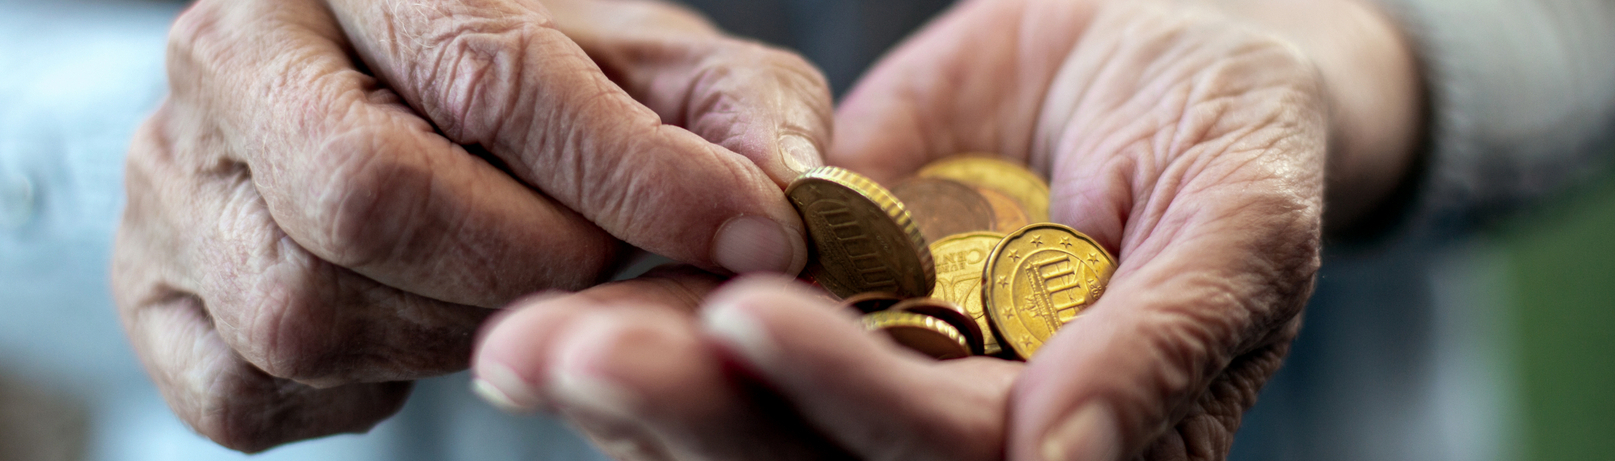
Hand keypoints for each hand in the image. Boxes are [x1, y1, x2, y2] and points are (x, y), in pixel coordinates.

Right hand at [113, 0, 830, 450]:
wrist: (393, 114)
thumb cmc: (535, 89)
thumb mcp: (652, 67)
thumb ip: (736, 114)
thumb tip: (785, 208)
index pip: (487, 77)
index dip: (634, 175)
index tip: (750, 235)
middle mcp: (229, 59)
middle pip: (367, 200)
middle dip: (526, 260)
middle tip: (594, 260)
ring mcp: (168, 184)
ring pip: (306, 311)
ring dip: (452, 329)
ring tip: (505, 285)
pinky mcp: (150, 300)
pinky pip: (252, 393)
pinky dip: (365, 390)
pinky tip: (416, 330)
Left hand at [473, 0, 1422, 458]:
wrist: (1161, 44)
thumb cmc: (1239, 130)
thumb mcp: (1241, 218)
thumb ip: (1169, 338)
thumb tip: (1070, 459)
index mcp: (1067, 435)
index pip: (942, 450)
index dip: (846, 396)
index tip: (745, 320)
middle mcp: (959, 424)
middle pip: (811, 454)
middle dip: (690, 411)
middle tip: (566, 355)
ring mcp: (883, 364)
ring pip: (745, 407)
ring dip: (634, 379)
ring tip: (526, 341)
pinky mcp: (825, 300)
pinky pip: (721, 321)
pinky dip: (640, 311)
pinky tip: (554, 297)